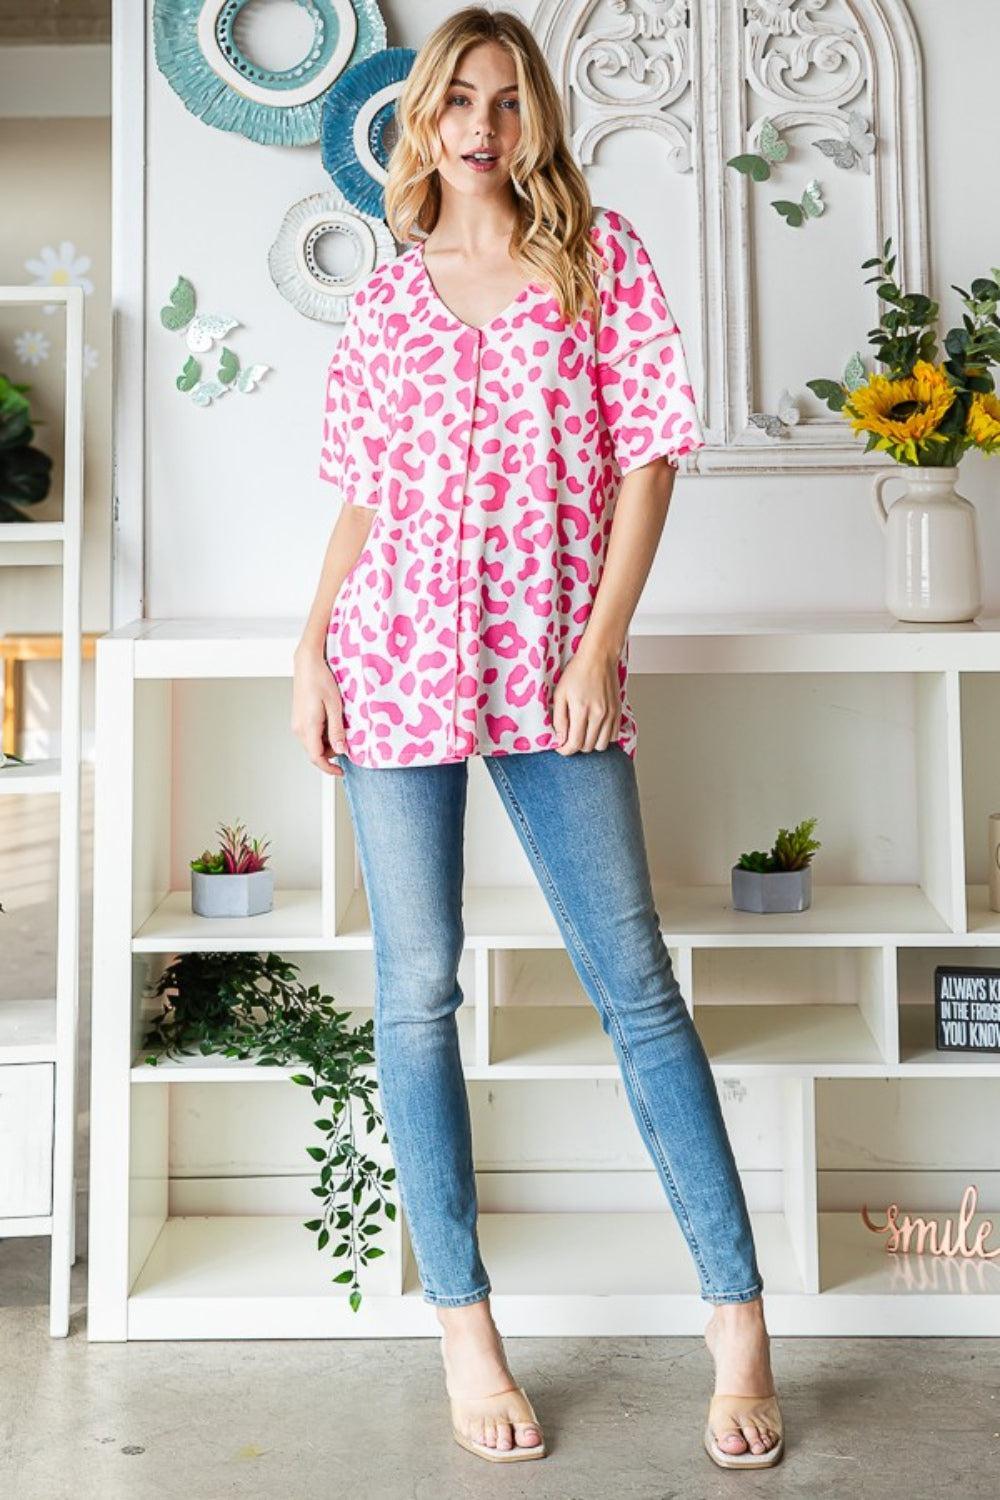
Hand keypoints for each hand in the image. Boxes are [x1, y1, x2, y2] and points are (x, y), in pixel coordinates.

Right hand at [292, 644, 348, 776]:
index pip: (316, 758)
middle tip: (348, 742)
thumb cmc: (320, 680)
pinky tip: (332, 721)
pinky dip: (323, 734)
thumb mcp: (335, 706)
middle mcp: (298, 728)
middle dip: (332, 753)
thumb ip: (337, 730)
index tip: (341, 772)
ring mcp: (297, 723)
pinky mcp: (299, 718)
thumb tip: (341, 750)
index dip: (329, 768)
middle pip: (315, 752)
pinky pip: (311, 734)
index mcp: (307, 727)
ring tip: (341, 728)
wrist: (307, 663)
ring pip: (313, 743)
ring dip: (328, 743)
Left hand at [551, 640, 621, 753]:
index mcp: (581, 710)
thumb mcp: (559, 694)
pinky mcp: (617, 712)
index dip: (565, 750)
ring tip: (582, 733)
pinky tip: (594, 728)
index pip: (574, 744)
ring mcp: (610, 714)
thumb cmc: (577, 673)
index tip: (560, 747)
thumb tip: (560, 739)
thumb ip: (559, 719)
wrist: (598, 658)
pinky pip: (613, 736)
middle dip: (576, 746)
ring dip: (590, 744)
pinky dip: (603, 737)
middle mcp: (598, 715)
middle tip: (569, 737)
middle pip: (588, 747)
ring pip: (601, 745)